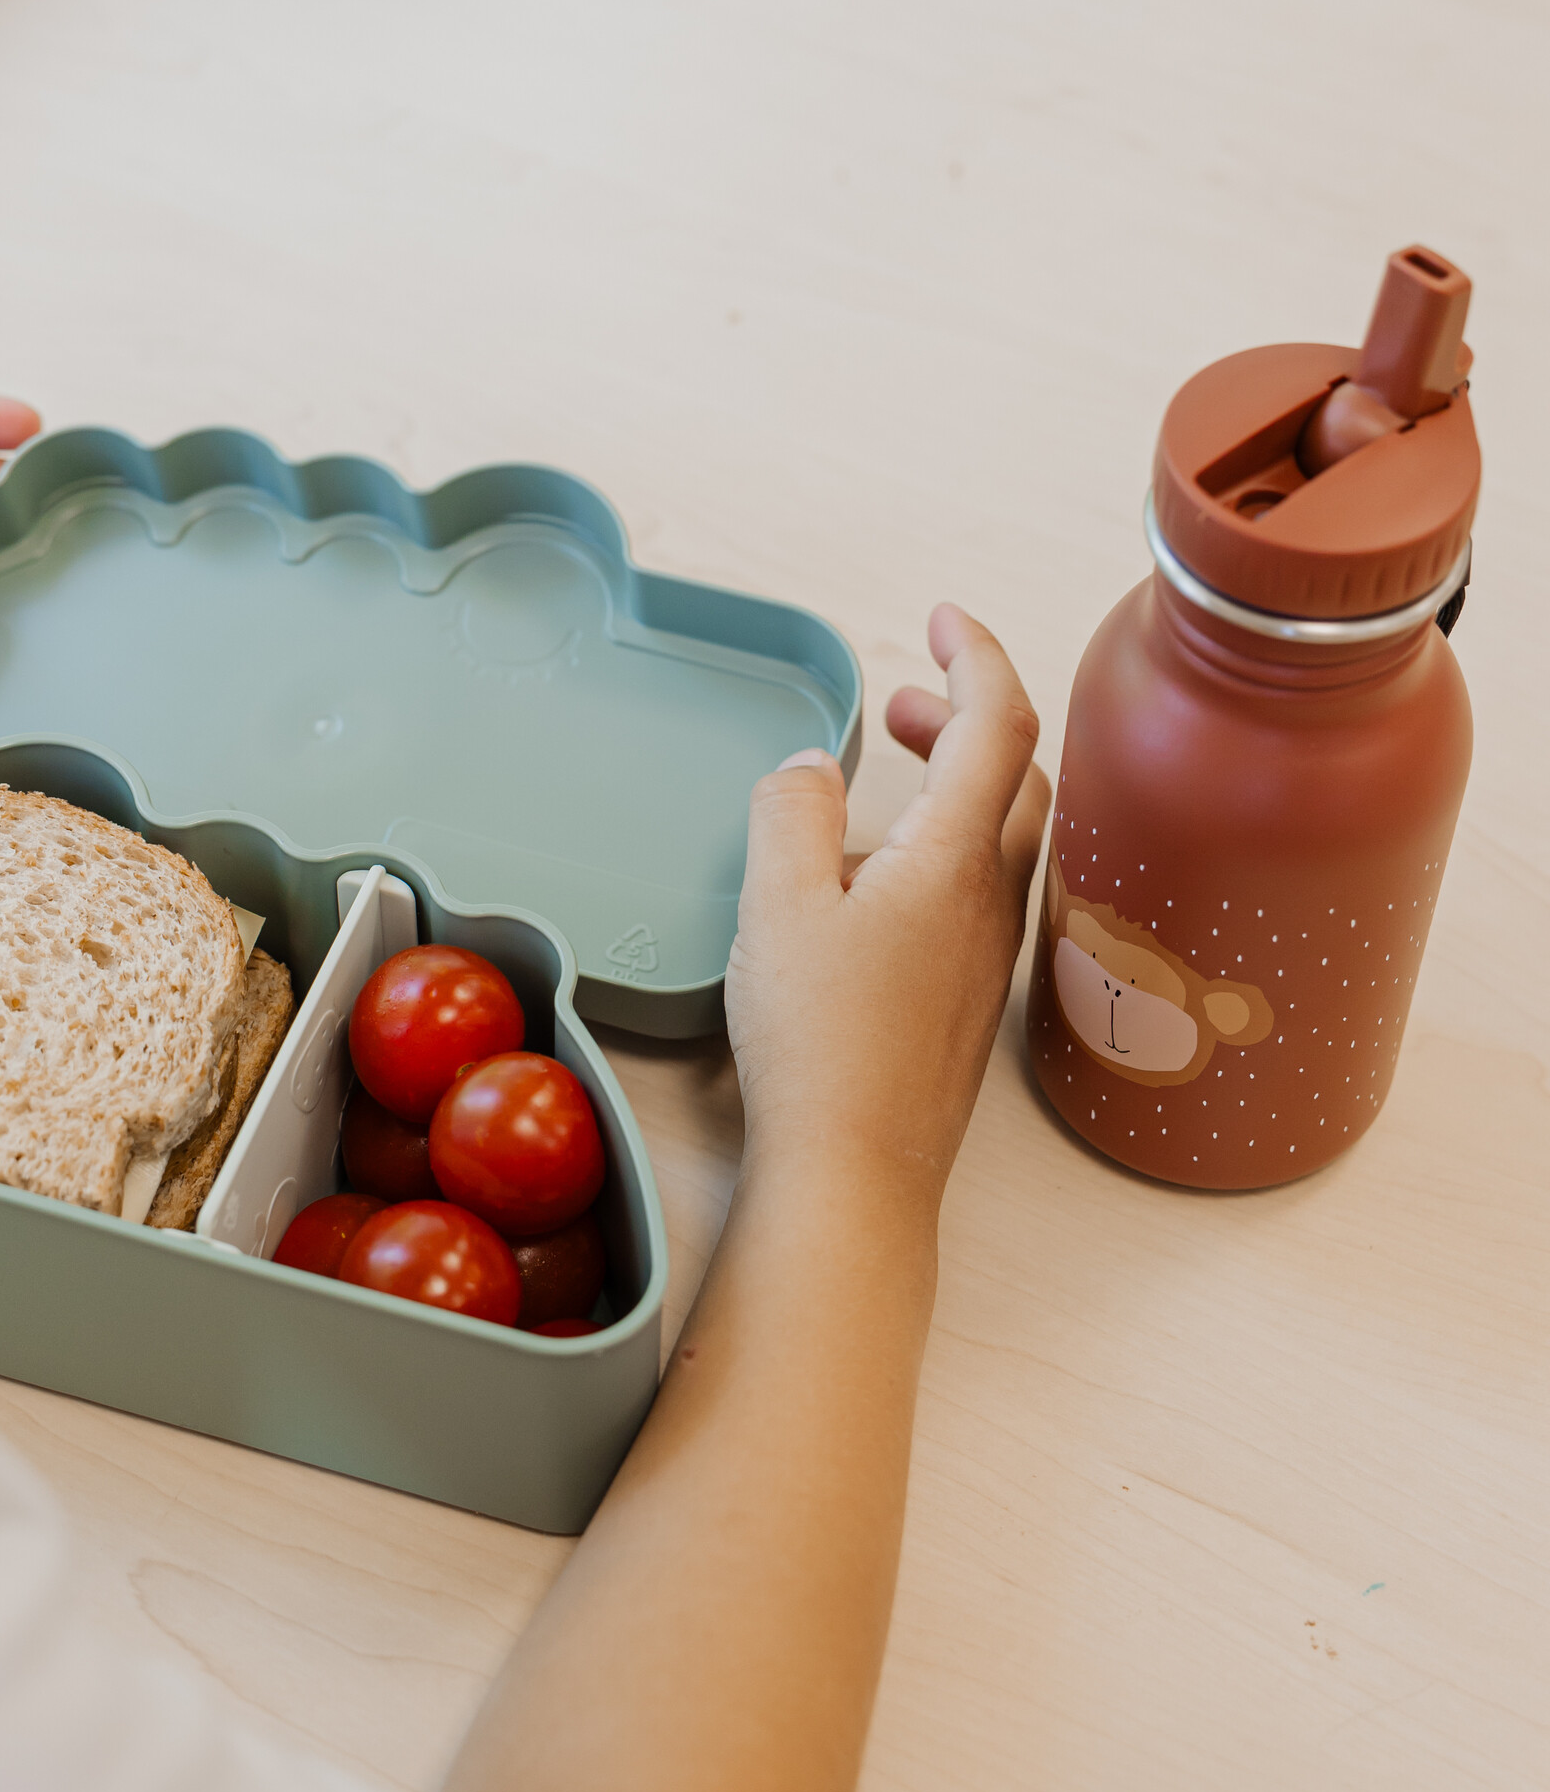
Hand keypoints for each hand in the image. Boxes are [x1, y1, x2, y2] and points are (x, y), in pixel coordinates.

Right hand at [725, 603, 1048, 1213]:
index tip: (941, 618)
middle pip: (1014, 774)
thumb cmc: (818, 1044)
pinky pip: (974, 890)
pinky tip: (874, 881)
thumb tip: (809, 767)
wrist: (855, 1174)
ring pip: (998, 834)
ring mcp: (985, 953)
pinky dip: (941, 845)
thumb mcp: (777, 907)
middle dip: (966, 717)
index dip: (975, 654)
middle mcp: (989, 899)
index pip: (998, 722)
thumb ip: (792, 815)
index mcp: (952, 858)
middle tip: (904, 701)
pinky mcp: (966, 997)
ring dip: (955, 783)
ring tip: (881, 779)